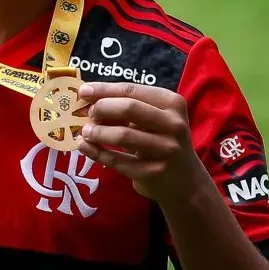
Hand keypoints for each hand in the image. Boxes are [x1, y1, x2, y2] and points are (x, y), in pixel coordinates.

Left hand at [76, 82, 206, 204]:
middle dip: (101, 108)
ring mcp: (165, 150)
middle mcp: (173, 124)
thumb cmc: (161, 140)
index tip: (83, 91)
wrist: (186, 180)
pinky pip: (118, 160)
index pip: (132, 90)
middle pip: (129, 108)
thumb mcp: (153, 118)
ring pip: (122, 135)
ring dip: (97, 132)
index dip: (104, 89)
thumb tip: (88, 96)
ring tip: (85, 132)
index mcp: (172, 103)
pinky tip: (85, 147)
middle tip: (88, 114)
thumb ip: (127, 106)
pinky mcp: (153, 173)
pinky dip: (96, 152)